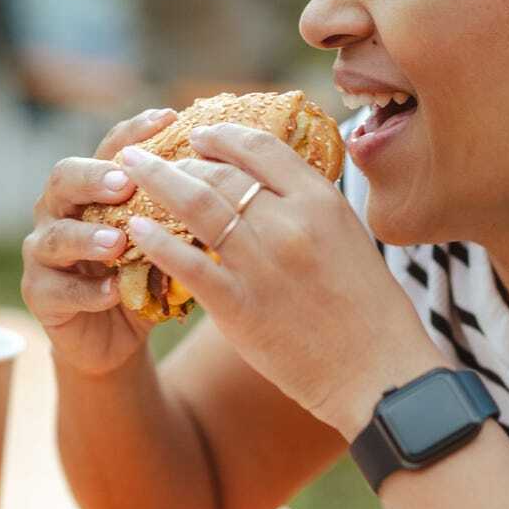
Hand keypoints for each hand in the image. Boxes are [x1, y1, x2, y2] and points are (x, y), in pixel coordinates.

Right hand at [21, 107, 176, 374]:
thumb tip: (235, 182)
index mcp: (92, 187)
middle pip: (64, 178)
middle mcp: (61, 210)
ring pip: (56, 236)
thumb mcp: (165, 241)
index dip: (135, 132)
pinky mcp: (39, 293)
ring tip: (118, 242)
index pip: (110, 147)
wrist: (113, 335)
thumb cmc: (142, 275)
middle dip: (94, 177)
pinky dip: (88, 290)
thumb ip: (181, 213)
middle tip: (124, 181)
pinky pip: (58, 289)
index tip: (168, 117)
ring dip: (88, 237)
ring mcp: (44, 251)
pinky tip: (113, 291)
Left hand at [118, 123, 445, 436]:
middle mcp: (289, 222)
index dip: (222, 135)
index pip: (261, 148)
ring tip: (129, 172)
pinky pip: (187, 263)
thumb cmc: (369, 309)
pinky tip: (135, 229)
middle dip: (177, 157)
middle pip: (220, 172)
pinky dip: (156, 241)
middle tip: (147, 154)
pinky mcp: (240, 306)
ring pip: (196, 205)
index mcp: (321, 201)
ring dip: (156, 182)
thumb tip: (271, 186)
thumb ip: (310, 209)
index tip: (198, 134)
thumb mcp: (348, 238)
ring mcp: (262, 262)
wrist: (378, 373)